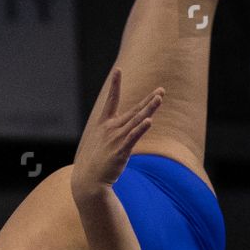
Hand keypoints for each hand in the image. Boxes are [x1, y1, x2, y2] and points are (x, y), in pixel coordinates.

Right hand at [72, 68, 163, 197]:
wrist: (88, 180)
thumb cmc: (96, 161)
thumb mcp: (102, 142)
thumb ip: (113, 133)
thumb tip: (117, 131)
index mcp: (104, 124)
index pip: (111, 101)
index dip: (115, 85)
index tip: (118, 70)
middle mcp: (110, 128)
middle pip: (134, 110)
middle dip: (149, 100)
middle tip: (161, 90)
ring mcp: (116, 139)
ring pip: (136, 120)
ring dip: (149, 109)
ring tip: (159, 98)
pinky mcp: (121, 151)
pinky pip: (133, 137)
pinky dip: (141, 129)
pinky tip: (149, 121)